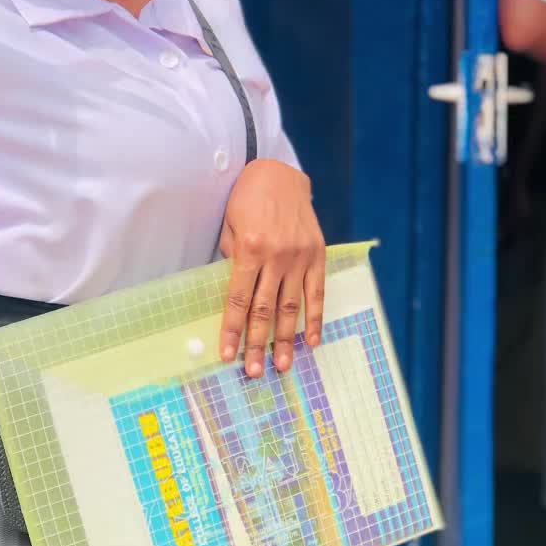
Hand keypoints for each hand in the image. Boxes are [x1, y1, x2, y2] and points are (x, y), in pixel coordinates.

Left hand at [219, 160, 325, 377]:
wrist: (280, 174)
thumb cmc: (247, 199)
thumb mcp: (229, 225)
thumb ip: (232, 259)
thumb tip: (235, 294)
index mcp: (251, 249)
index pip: (239, 299)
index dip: (233, 330)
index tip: (228, 355)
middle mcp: (277, 256)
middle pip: (265, 310)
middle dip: (258, 344)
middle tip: (255, 372)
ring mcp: (300, 257)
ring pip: (291, 306)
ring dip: (286, 339)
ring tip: (281, 365)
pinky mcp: (317, 255)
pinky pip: (317, 293)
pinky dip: (315, 318)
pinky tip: (312, 341)